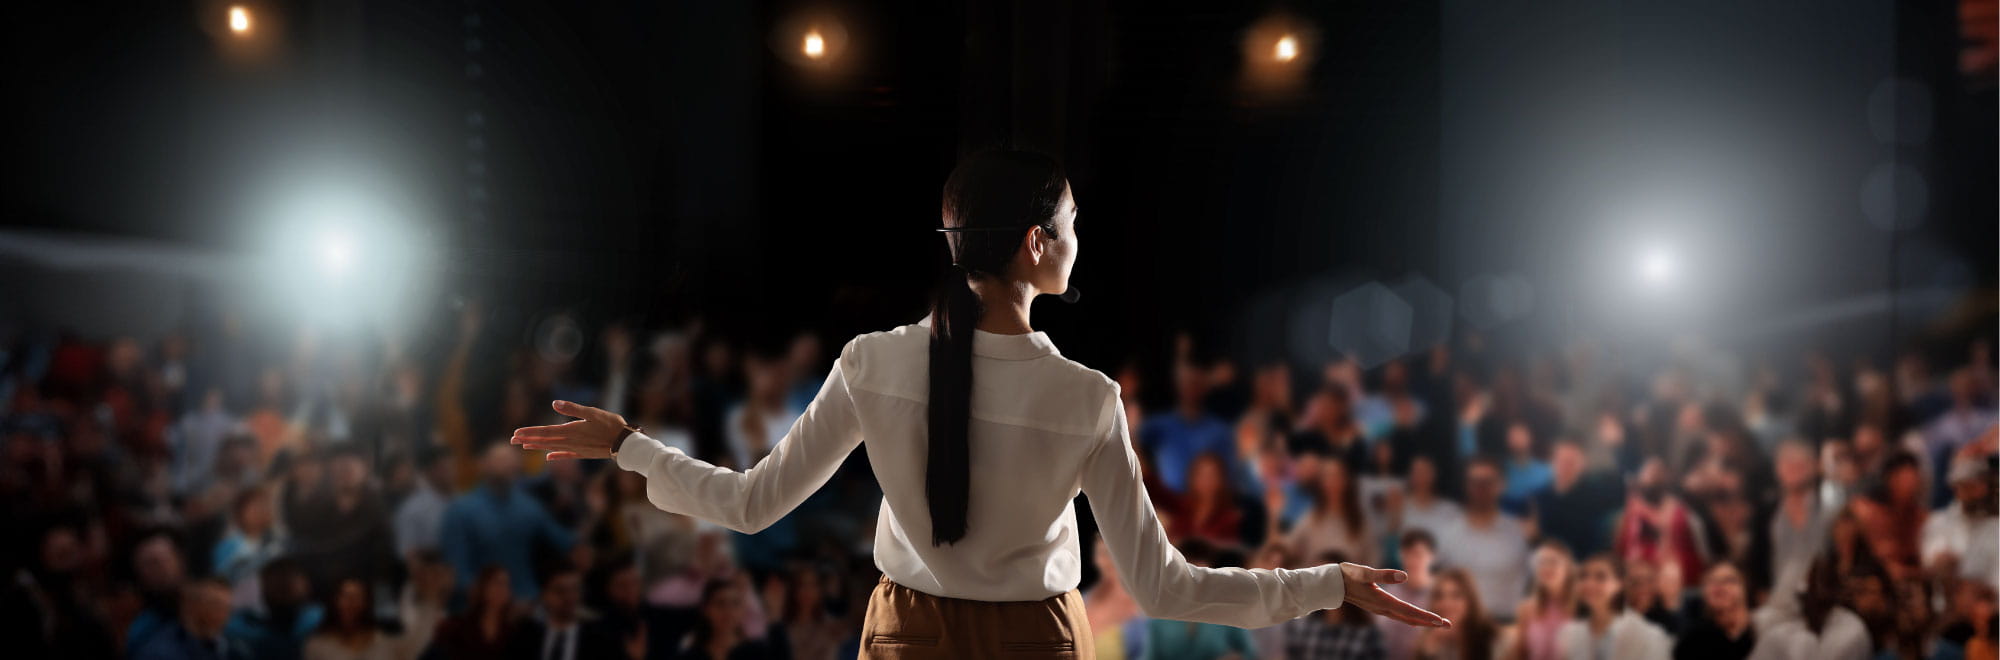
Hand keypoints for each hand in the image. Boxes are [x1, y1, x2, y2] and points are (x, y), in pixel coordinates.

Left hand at [511, 400, 627, 460]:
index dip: (530, 432)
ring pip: (552, 448)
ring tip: (525, 446)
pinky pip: (566, 455)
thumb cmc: (611, 425)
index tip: (516, 434)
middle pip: (545, 440)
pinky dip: (556, 455)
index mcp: (570, 430)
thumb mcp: (592, 412)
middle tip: (512, 441)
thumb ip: (573, 409)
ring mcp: (576, 449)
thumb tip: (554, 404)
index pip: (545, 431)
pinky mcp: (583, 453)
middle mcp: (570, 441)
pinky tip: (548, 457)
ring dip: (538, 447)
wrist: (624, 444)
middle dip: (528, 440)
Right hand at [1339, 562, 1450, 628]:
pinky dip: (1411, 618)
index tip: (1442, 622)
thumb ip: (1384, 574)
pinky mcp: (1377, 606)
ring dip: (1422, 621)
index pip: (1409, 611)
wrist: (1330, 584)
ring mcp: (1380, 609)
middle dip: (1430, 622)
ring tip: (1438, 623)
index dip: (1426, 616)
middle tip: (1449, 625)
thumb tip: (1404, 576)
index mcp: (1382, 601)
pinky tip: (1416, 619)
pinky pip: (1399, 616)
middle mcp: (1383, 608)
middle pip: (1411, 618)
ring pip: (1406, 618)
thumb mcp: (1364, 571)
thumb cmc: (1347, 575)